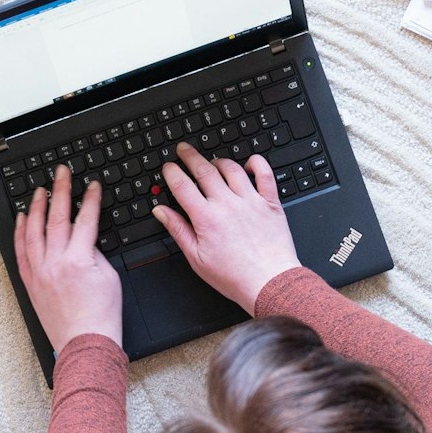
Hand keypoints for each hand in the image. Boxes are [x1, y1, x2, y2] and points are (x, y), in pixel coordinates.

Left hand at [15, 165, 123, 352]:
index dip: (90, 198)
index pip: (85, 219)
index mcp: (79, 260)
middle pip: (57, 217)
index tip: (92, 185)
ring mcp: (40, 272)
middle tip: (61, 173)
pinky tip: (22, 218)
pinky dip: (20, 232)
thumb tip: (83, 238)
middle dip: (60, 190)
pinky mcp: (31, 282)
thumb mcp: (109, 277)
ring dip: (36, 206)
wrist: (85, 343)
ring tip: (39, 190)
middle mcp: (55, 262)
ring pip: (33, 230)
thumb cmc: (102, 316)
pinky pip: (21, 251)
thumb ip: (95, 253)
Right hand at [153, 143, 301, 314]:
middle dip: (190, 156)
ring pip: (231, 168)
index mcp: (206, 218)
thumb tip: (161, 211)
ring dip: (219, 160)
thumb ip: (178, 230)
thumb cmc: (234, 276)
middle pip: (204, 170)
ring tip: (212, 161)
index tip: (168, 167)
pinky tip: (249, 163)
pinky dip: (256, 163)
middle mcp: (227, 204)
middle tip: (183, 150)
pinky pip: (264, 173)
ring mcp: (250, 201)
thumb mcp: (197, 258)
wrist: (269, 283)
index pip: (182, 185)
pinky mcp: (270, 203)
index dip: (172, 172)